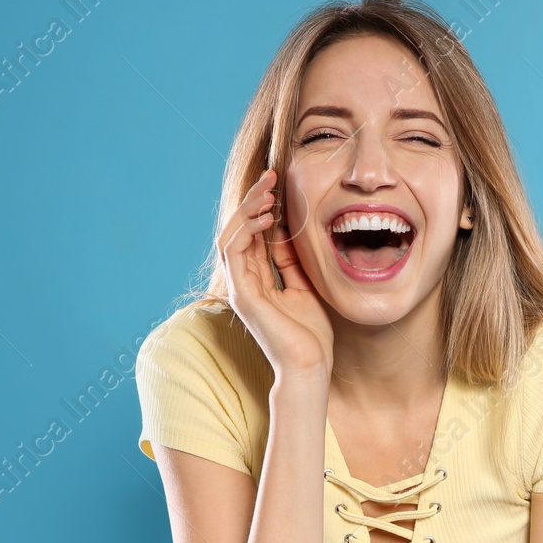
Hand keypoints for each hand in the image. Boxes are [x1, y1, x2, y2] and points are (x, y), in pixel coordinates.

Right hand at [218, 168, 333, 379]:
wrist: (311, 366)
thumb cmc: (311, 335)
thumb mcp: (305, 285)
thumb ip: (290, 260)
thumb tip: (285, 230)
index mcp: (258, 281)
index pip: (252, 235)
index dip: (262, 207)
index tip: (278, 185)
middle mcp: (244, 282)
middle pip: (238, 230)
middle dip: (252, 200)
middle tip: (270, 177)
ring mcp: (240, 288)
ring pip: (231, 235)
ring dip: (247, 209)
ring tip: (267, 191)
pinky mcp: (242, 294)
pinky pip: (234, 251)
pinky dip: (247, 229)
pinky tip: (266, 217)